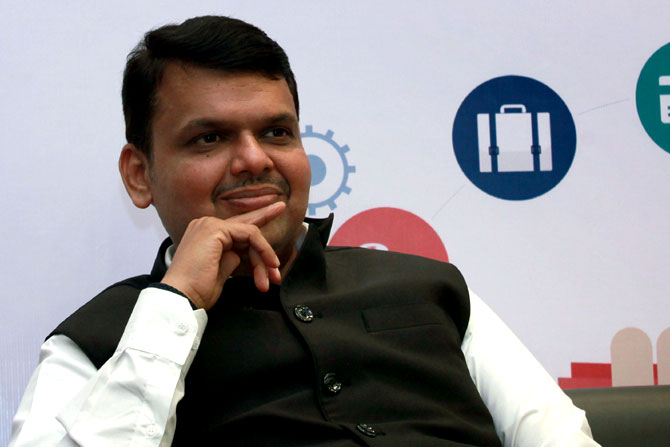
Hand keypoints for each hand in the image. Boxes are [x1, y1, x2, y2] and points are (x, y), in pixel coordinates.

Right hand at [161, 201, 284, 309]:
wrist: (182, 297)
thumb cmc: (197, 290)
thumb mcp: (220, 272)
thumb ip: (231, 258)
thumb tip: (241, 256)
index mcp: (205, 235)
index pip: (237, 228)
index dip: (256, 228)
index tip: (271, 223)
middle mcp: (206, 225)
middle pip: (245, 225)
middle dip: (266, 221)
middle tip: (282, 209)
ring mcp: (210, 225)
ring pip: (251, 234)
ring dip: (264, 257)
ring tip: (272, 276)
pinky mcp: (216, 229)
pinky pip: (250, 234)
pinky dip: (262, 249)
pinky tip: (268, 263)